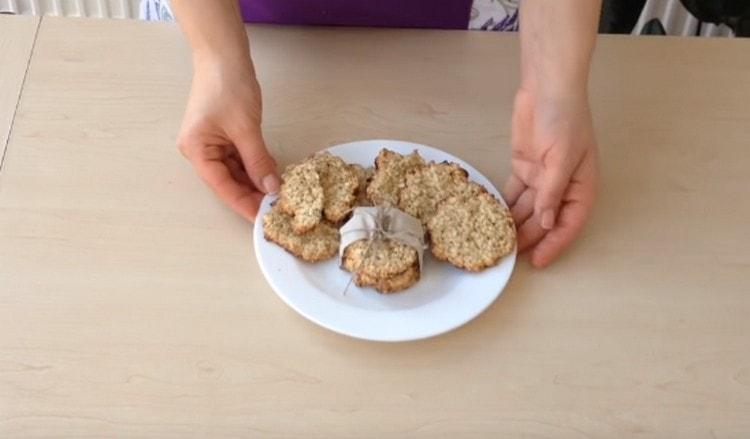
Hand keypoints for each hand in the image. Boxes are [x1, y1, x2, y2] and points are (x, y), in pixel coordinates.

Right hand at [177, 56, 278, 220]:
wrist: (223, 54)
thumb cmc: (227, 85)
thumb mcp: (246, 128)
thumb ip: (258, 160)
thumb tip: (271, 188)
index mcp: (197, 150)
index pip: (222, 186)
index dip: (243, 203)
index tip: (262, 218)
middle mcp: (201, 151)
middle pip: (228, 182)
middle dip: (252, 193)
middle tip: (276, 208)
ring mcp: (212, 143)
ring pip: (236, 171)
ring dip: (256, 181)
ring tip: (278, 193)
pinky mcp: (224, 136)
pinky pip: (240, 158)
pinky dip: (256, 166)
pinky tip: (272, 174)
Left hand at [503, 88, 597, 267]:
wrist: (546, 88)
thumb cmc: (564, 119)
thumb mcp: (563, 157)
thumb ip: (553, 191)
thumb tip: (547, 223)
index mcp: (581, 186)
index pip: (568, 222)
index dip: (555, 244)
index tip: (539, 261)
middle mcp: (562, 186)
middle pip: (545, 219)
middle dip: (530, 238)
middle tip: (510, 256)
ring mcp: (541, 177)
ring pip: (528, 209)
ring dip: (516, 225)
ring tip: (498, 242)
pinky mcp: (524, 167)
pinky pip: (514, 193)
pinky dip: (505, 205)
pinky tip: (493, 219)